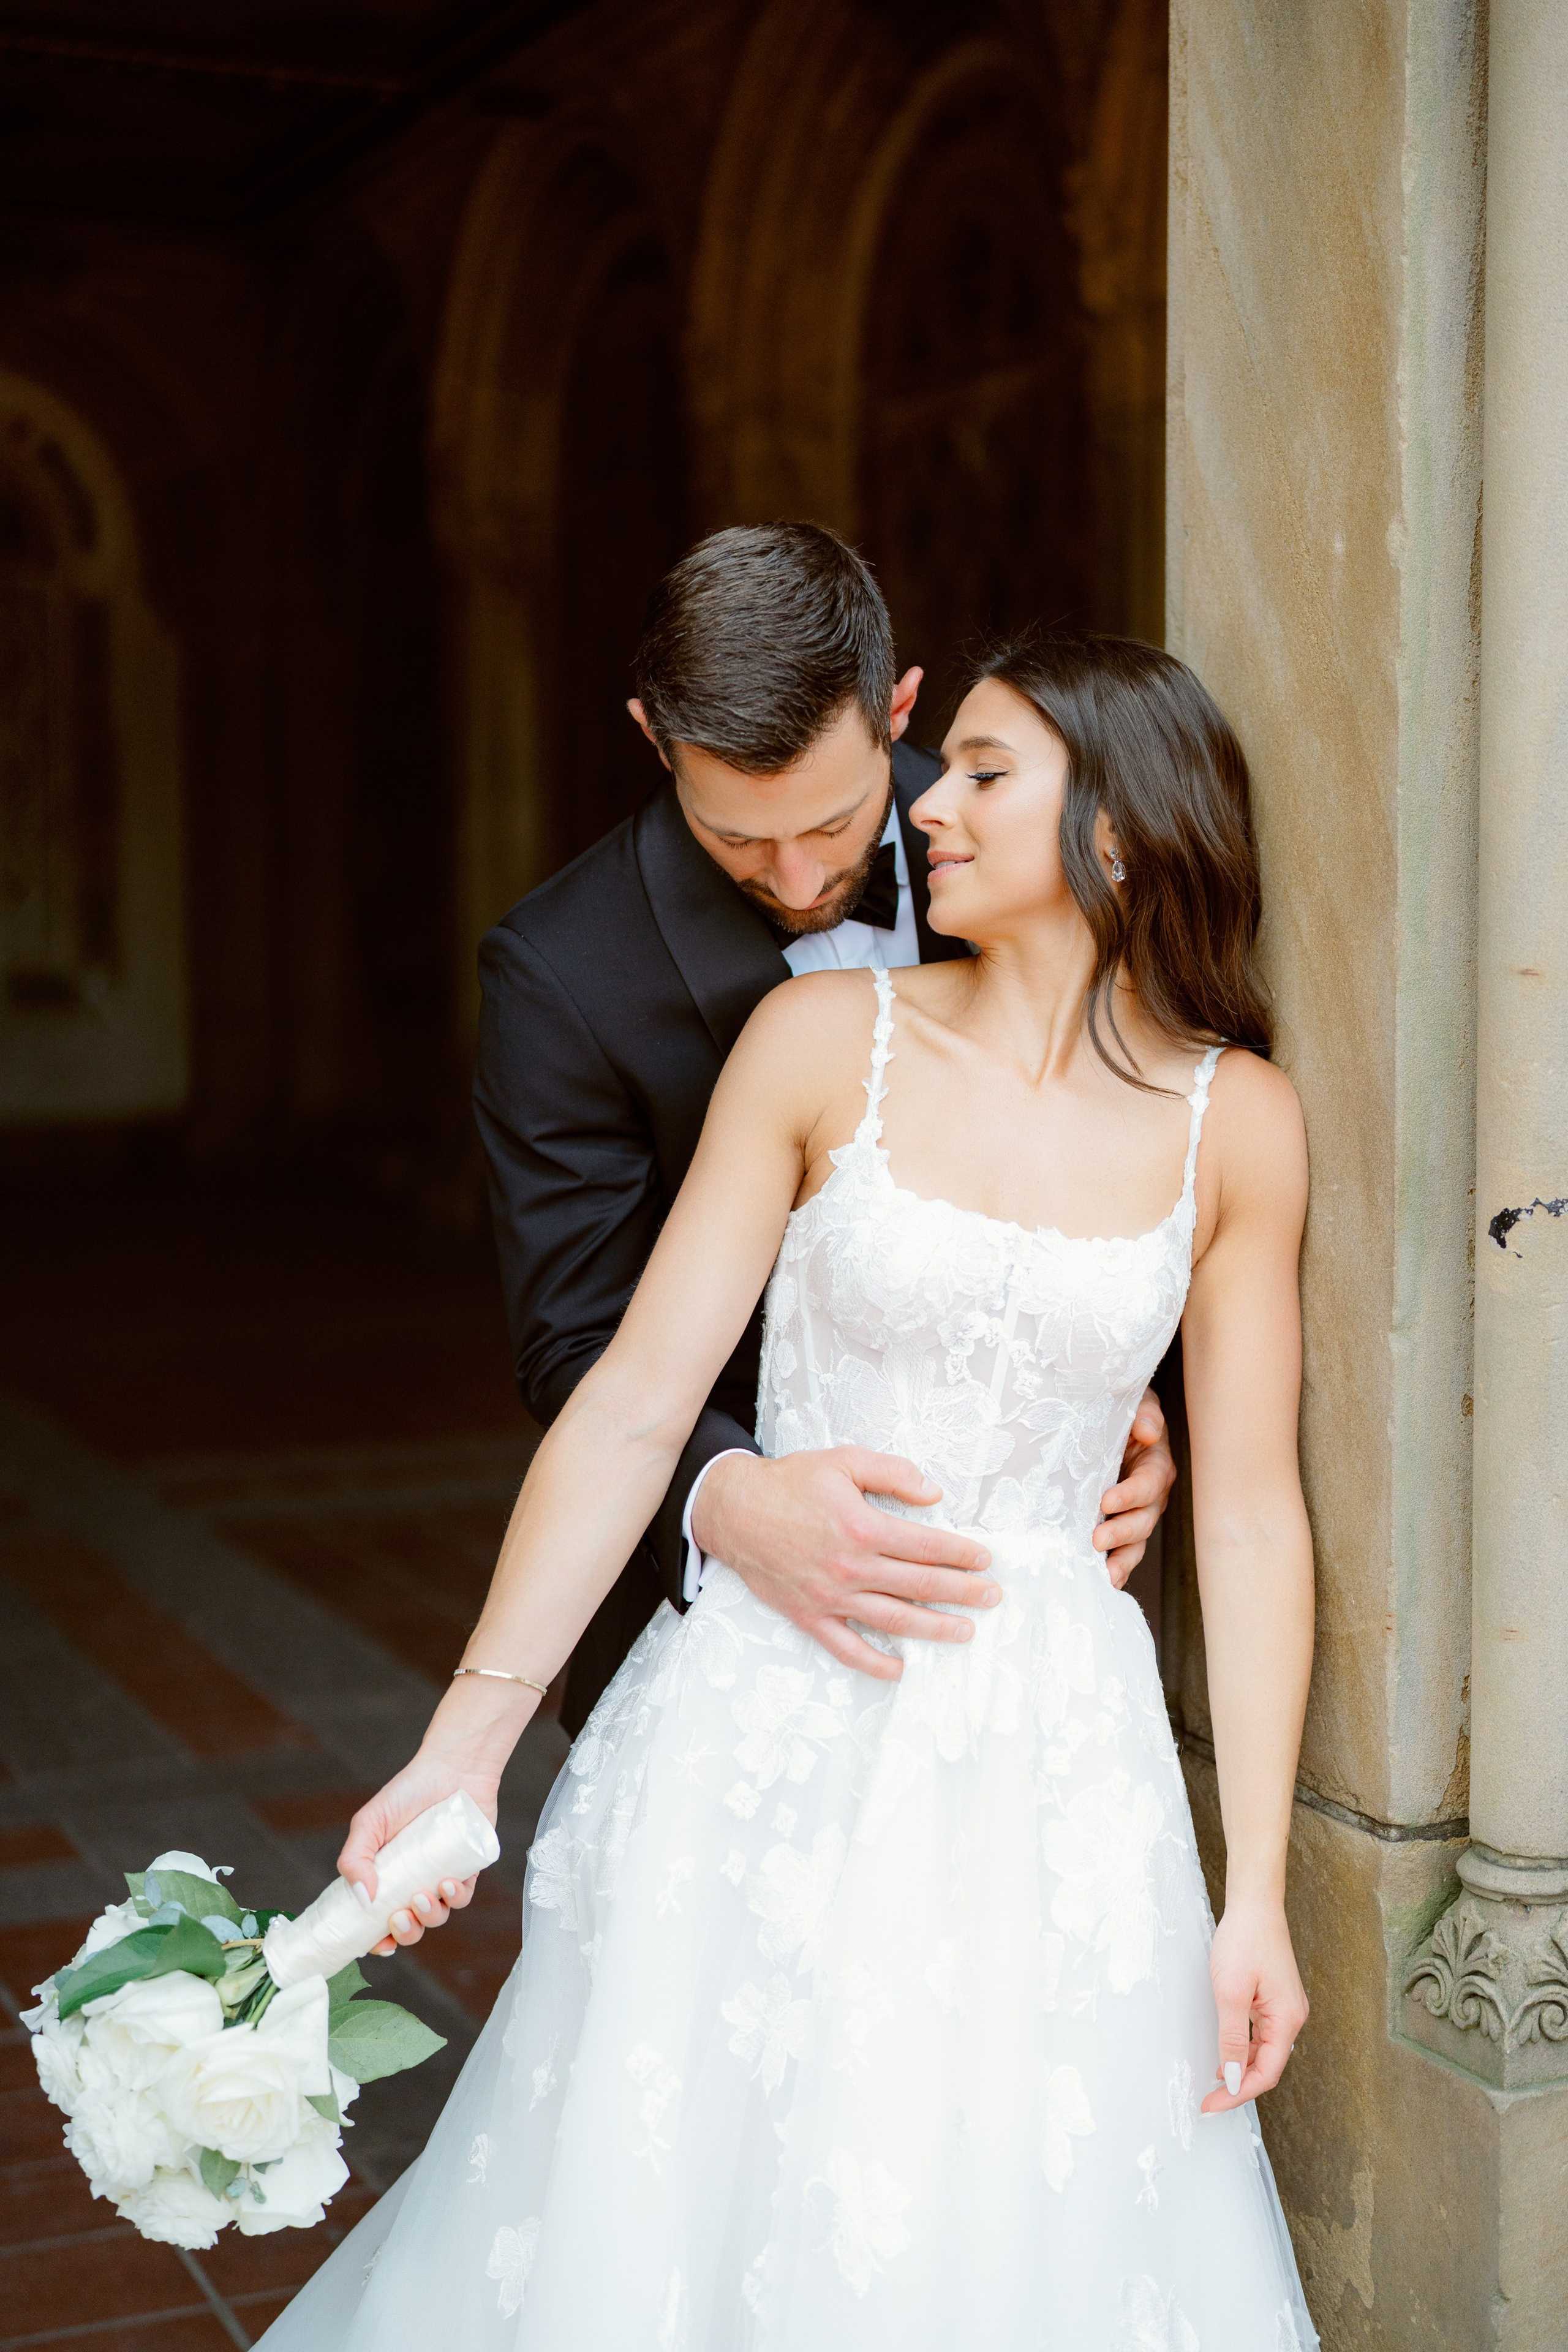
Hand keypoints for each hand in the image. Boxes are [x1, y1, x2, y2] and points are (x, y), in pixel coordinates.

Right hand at [337, 1747, 497, 1956]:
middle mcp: (413, 1882)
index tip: (378, 1944)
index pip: (378, 1919)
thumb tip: (362, 1899)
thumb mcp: (370, 1822)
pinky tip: (448, 1883)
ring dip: (429, 1916)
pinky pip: (463, 1896)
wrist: (453, 1767)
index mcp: (386, 1876)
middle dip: (406, 1933)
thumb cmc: (408, 1791)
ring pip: (437, 1916)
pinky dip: (456, 1898)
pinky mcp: (467, 1869)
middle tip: (399, 1919)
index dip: (377, 1939)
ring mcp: (440, 1877)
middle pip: (410, 1927)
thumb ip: (355, 1858)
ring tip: (423, 1897)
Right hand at [692, 1446, 998, 1679]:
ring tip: (965, 1630)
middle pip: (920, 1586)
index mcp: (862, 1527)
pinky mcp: (809, 1616)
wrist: (734, 1509)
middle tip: (992, 1597)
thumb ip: (893, 1473)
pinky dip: (875, 1663)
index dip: (961, 1554)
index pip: (926, 1546)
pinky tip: (901, 1668)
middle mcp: (851, 1567)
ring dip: (935, 1629)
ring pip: (895, 1621)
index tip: (984, 1560)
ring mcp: (830, 1597)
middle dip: (963, 1593)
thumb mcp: (844, 1461)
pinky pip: (847, 1649)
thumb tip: (935, 1493)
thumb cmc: (791, 1482)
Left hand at [1094, 1384, 1176, 1588]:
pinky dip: (1115, 1567)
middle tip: (1097, 1539)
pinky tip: (1103, 1580)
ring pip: (1136, 1542)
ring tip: (1106, 1573)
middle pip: (1144, 1519)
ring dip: (1122, 1558)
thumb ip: (1143, 1413)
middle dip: (1122, 1532)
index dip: (1130, 1494)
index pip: (1149, 1484)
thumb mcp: (1135, 1402)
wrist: (1106, 1423)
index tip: (1106, 1501)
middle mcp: (1151, 1495)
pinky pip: (1122, 1551)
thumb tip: (1147, 1431)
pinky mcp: (1120, 1526)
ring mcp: (1137, 1514)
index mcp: (1156, 1465)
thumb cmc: (1123, 1413)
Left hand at [1200, 1897, 1308, 2112]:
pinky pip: (1262, 2032)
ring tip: (1215, 2081)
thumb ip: (1233, 2039)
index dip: (1239, 2094)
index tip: (1212, 2105)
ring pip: (1265, 2050)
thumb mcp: (1231, 1994)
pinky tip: (1228, 2051)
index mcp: (1287, 2020)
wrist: (1254, 1903)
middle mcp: (1292, 2016)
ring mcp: (1284, 2006)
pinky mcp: (1274, 1996)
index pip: (1266, 2073)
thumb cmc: (1244, 1941)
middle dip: (1240, 2085)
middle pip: (1268, 2065)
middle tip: (1209, 2099)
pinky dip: (1245, 2046)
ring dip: (1242, 2067)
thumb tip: (1235, 2078)